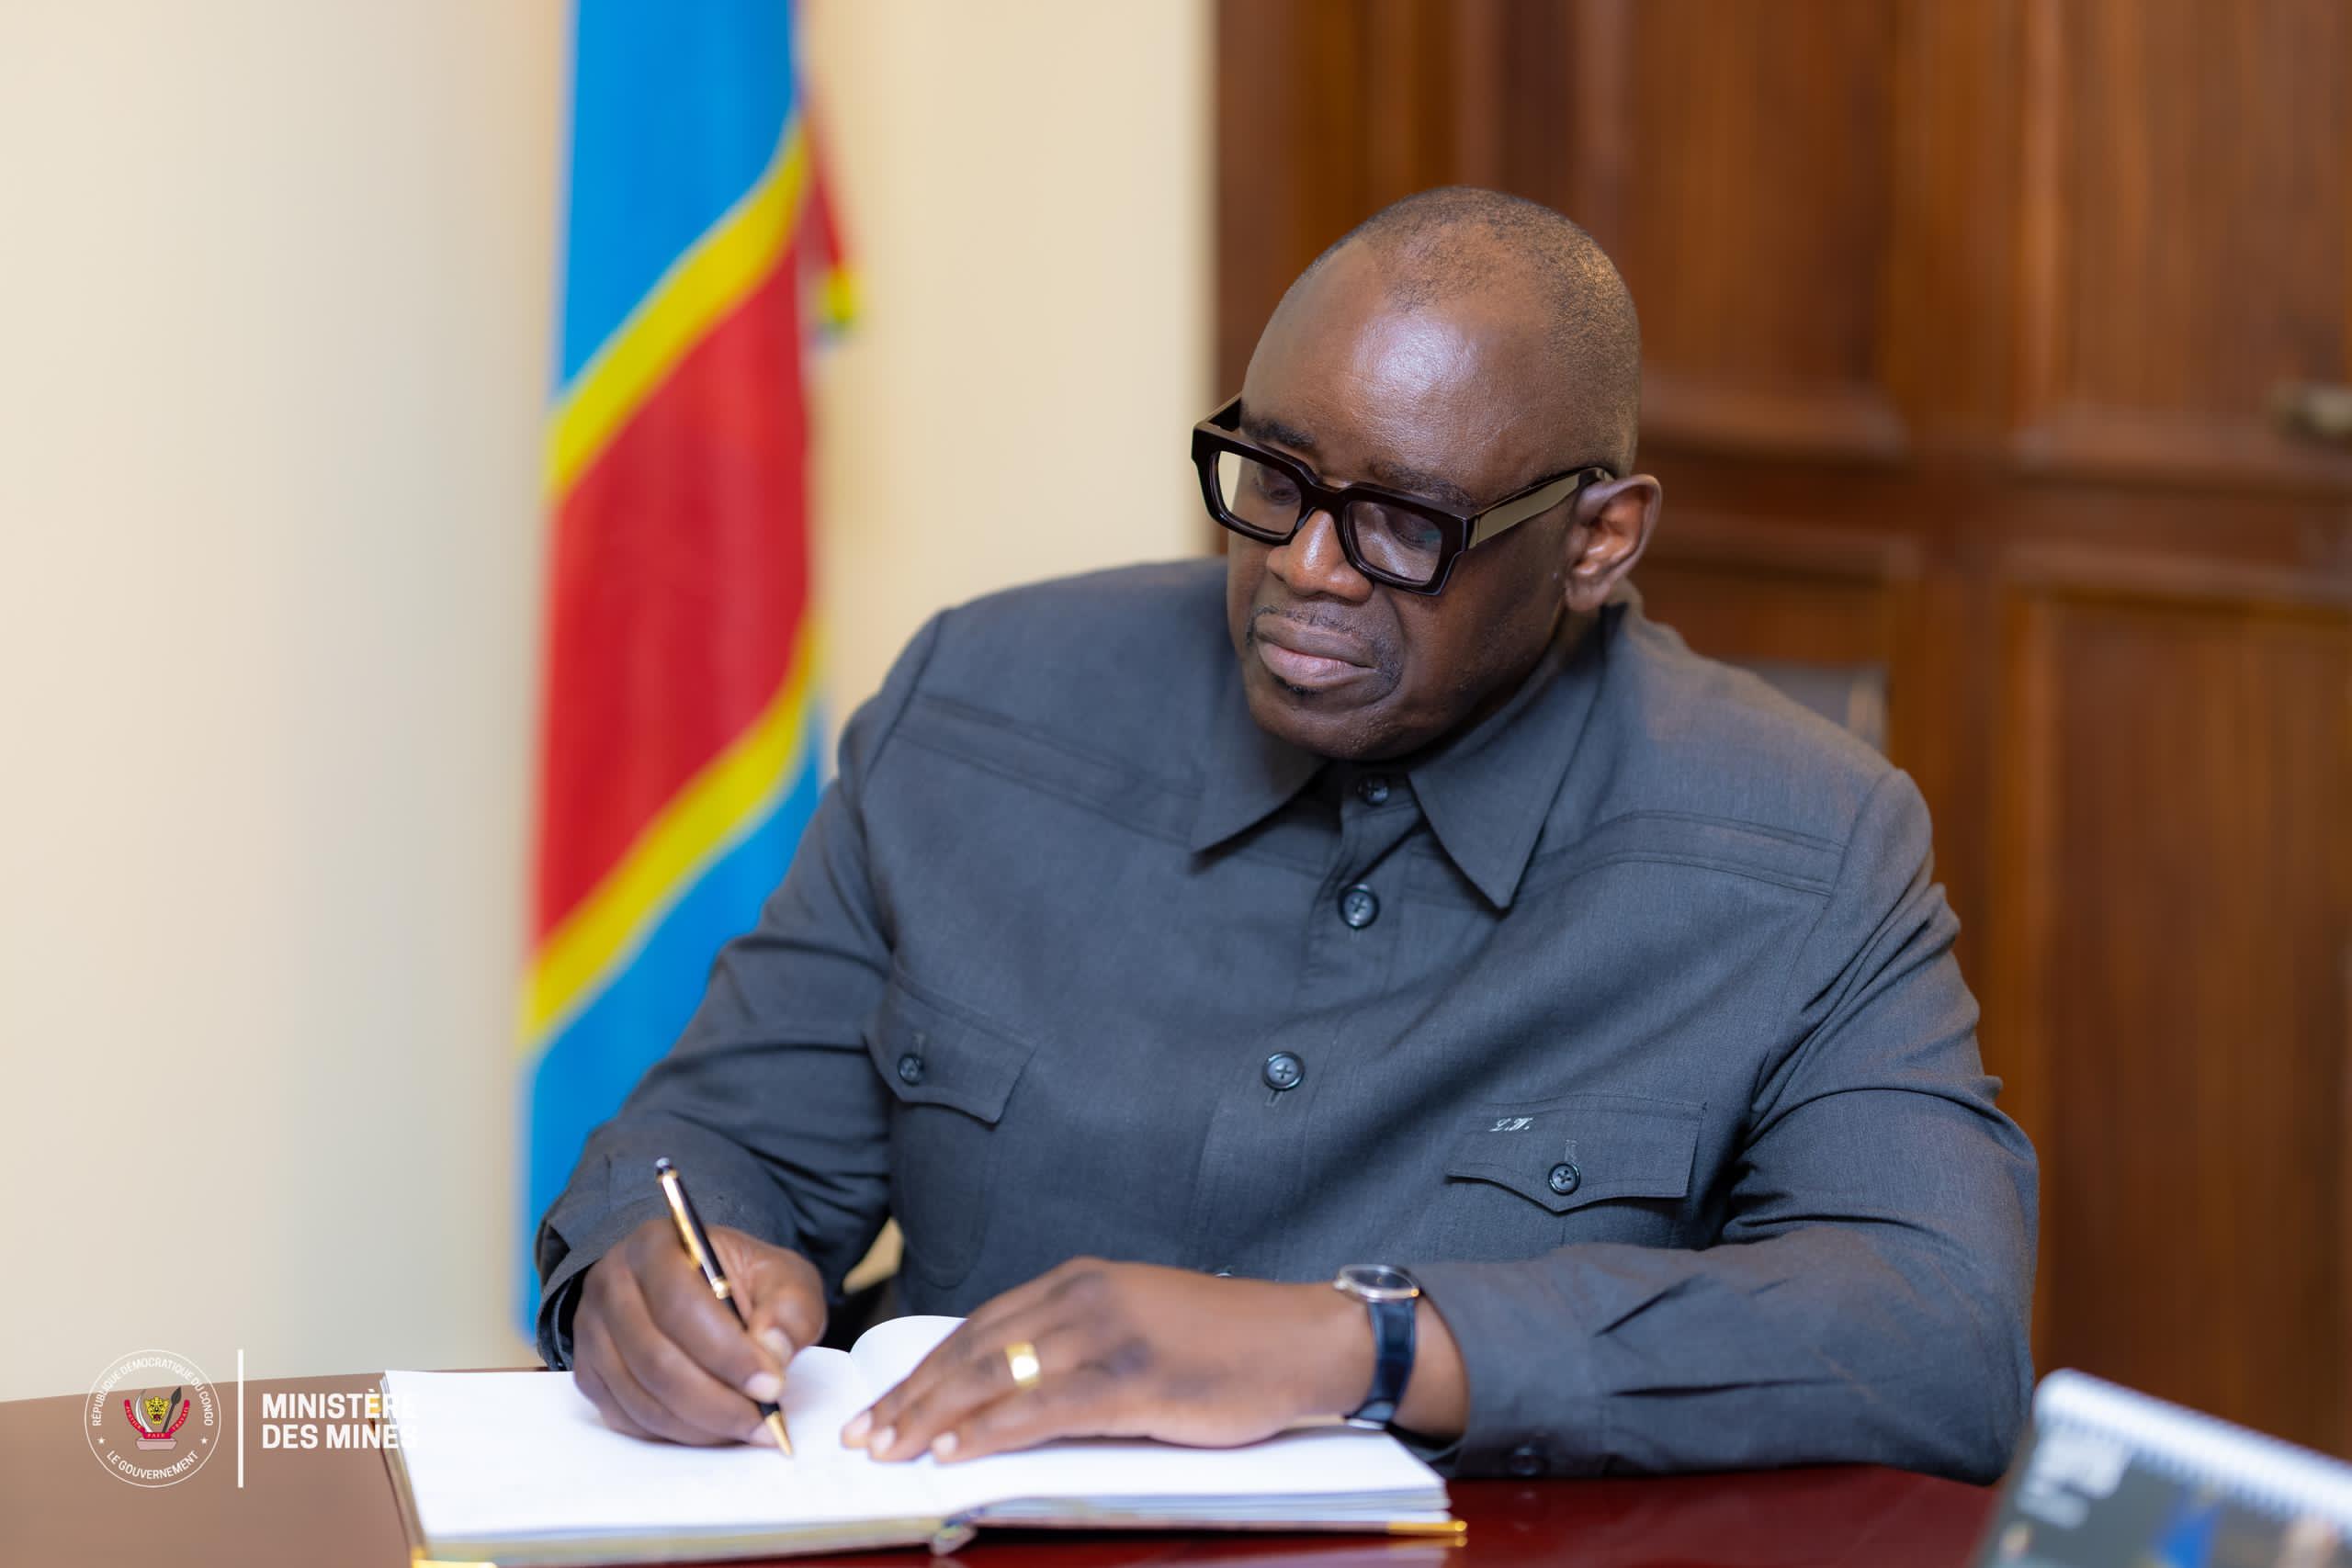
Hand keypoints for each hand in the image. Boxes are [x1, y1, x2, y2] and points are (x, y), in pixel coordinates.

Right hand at [570, 1216, 825, 1445]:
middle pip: (655, 1358)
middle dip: (716, 1401)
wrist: (701, 1288)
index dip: (727, 1353)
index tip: (771, 1386)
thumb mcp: (782, 1279)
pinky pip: (625, 1418)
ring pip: (639, 1395)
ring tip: (745, 1428)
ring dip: (697, 1424)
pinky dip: (671, 1433)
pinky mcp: (590, 1373)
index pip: (682, 1305)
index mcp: (655, 1245)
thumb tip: (771, 1352)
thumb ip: (788, 1310)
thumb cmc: (742, 1283)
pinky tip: (710, 1429)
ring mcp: (592, 1332)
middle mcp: (611, 1284)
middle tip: (763, 1422)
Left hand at [842, 1258, 1384, 1463]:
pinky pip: (1042, 1407)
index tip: (880, 1403)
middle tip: (863, 1434)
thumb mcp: (1137, 1323)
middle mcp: (1085, 1298)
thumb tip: (1008, 1386)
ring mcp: (1108, 1336)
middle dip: (911, 1395)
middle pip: (974, 1349)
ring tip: (888, 1449)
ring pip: (997, 1375)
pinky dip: (988, 1430)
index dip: (923, 1368)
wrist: (1303, 1339)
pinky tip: (953, 1451)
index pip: (979, 1325)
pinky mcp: (1133, 1379)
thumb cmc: (1226, 1343)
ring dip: (933, 1416)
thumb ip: (1074, 1342)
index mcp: (1080, 1281)